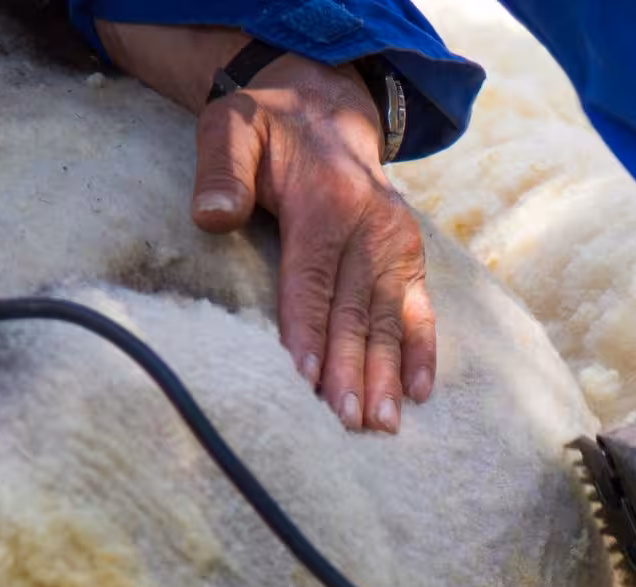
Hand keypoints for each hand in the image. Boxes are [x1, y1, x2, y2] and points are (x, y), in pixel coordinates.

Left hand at [97, 22, 433, 432]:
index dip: (307, 332)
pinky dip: (422, 352)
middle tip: (344, 422)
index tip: (303, 382)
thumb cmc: (269, 129)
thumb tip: (213, 215)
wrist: (325, 112)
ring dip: (386, 374)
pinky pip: (419, 309)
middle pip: (356, 309)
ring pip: (389, 318)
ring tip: (381, 425)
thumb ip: (223, 167)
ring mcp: (397, 243)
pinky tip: (420, 393)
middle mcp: (372, 224)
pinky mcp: (411, 257)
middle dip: (350, 370)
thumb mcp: (234, 127)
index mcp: (328, 200)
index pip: (313, 279)